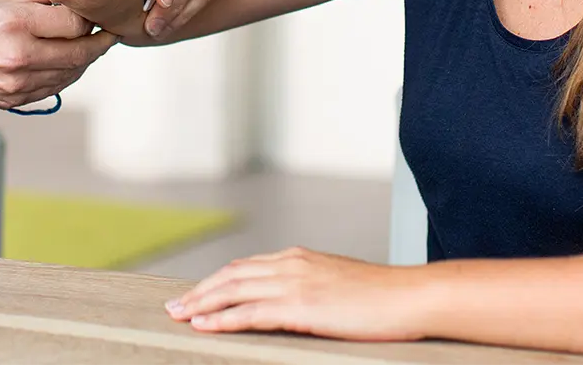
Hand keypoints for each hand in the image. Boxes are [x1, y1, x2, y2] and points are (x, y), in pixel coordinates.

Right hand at [0, 0, 115, 114]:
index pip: (72, 21)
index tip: (95, 10)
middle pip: (79, 51)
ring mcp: (17, 84)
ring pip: (70, 73)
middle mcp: (20, 56)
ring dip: (86, 61)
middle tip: (111, 32)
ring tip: (95, 47)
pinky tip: (70, 65)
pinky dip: (67, 76)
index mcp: (15, 24)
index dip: (87, 16)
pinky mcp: (12, 100)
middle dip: (99, 42)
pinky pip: (53, 89)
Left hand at [164, 247, 428, 340]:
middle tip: (173, 307)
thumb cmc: (381, 296)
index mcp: (298, 257)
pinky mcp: (301, 306)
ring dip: (202, 304)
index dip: (216, 281)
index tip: (196, 294)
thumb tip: (294, 302)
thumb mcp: (336, 284)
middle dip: (199, 292)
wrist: (409, 296)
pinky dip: (223, 319)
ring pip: (233, 291)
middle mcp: (291, 264)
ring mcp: (294, 283)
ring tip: (179, 316)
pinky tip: (204, 326)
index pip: (245, 267)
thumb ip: (310, 287)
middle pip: (231, 276)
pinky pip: (251, 312)